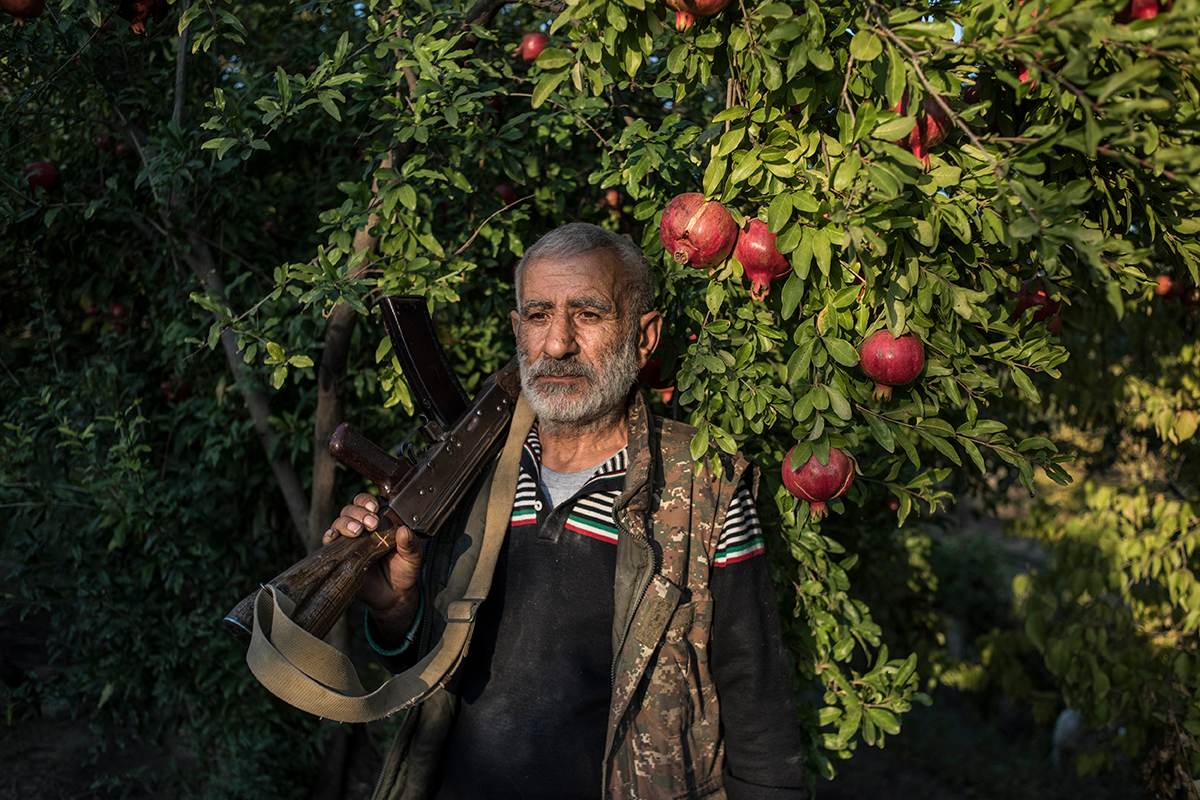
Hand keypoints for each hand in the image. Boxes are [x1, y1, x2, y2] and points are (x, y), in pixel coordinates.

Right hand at [323, 493, 422, 641]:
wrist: (393, 595)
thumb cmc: (403, 570)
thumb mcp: (413, 556)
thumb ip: (410, 544)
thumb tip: (404, 530)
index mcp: (379, 522)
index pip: (367, 503)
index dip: (367, 501)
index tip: (375, 509)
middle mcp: (362, 528)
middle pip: (350, 510)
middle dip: (359, 513)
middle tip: (371, 525)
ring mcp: (349, 541)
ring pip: (339, 522)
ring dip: (346, 523)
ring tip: (357, 532)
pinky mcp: (340, 556)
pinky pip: (328, 542)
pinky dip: (329, 535)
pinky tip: (334, 537)